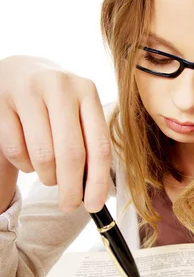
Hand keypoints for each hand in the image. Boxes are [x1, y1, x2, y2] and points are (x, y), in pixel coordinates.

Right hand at [0, 55, 111, 213]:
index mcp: (87, 91)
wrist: (18, 71)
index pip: (99, 145)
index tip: (94, 205)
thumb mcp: (78, 112)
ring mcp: (28, 91)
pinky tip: (28, 158)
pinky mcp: (1, 101)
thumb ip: (89, 143)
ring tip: (48, 174)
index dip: (98, 181)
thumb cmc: (56, 103)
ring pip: (42, 155)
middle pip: (71, 153)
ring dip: (46, 176)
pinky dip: (23, 165)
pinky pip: (15, 150)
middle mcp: (60, 86)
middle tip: (68, 205)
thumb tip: (95, 191)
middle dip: (71, 188)